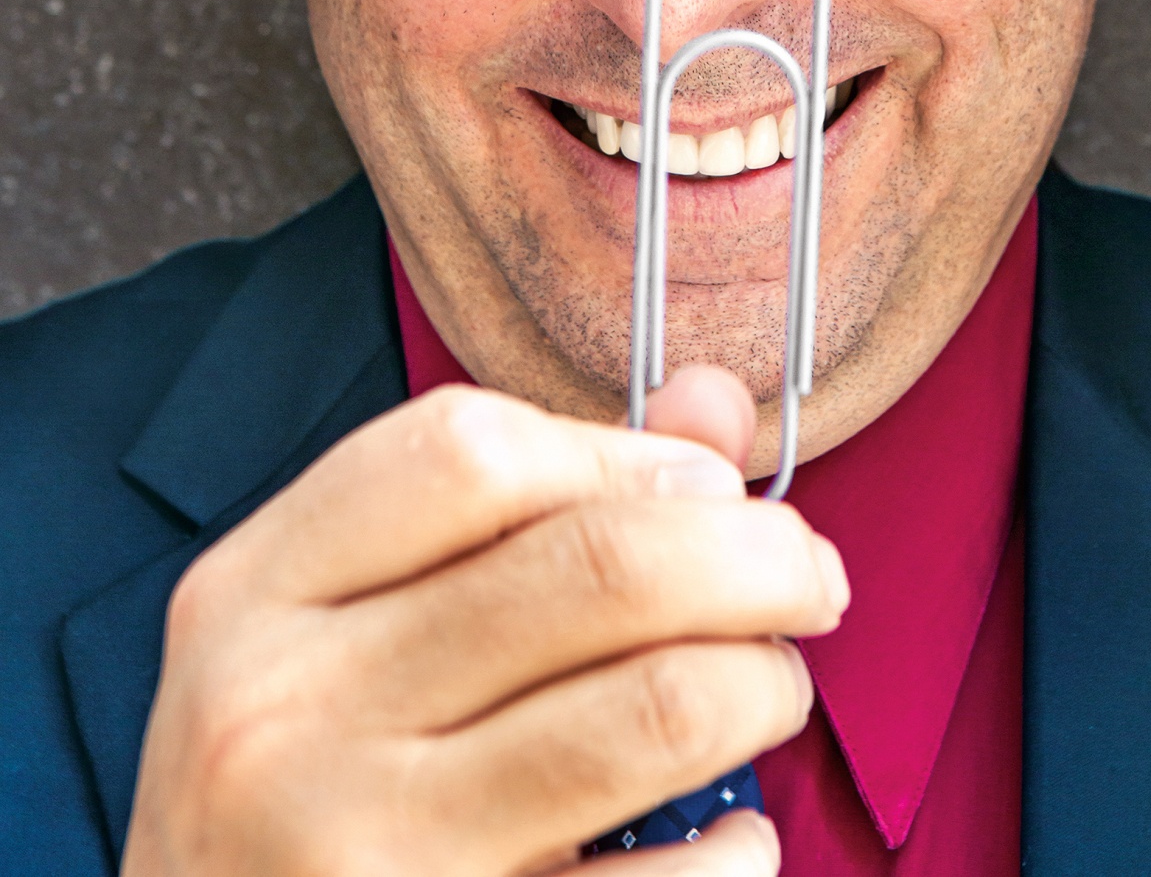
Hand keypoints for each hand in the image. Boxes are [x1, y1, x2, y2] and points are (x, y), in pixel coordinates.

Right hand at [121, 367, 847, 875]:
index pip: (472, 450)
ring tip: (769, 691)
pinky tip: (729, 839)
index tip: (705, 488)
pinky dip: (738, 852)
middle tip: (808, 580)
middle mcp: (286, 716)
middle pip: (596, 566)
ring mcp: (358, 855)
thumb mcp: (346, 632)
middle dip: (756, 555)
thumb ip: (526, 503)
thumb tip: (713, 404)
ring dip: (762, 684)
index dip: (626, 453)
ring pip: (655, 711)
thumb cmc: (300, 793)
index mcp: (256, 595)